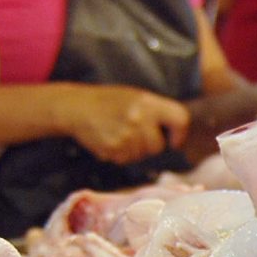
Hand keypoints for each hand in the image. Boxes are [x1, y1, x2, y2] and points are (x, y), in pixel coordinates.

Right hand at [58, 85, 189, 165]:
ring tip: (120, 133)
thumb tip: (178, 132)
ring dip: (135, 149)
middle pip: (158, 145)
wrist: (77, 107)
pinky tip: (111, 139)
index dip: (180, 133)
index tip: (174, 139)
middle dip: (151, 144)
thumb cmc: (109, 102)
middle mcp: (138, 118)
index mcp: (147, 102)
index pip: (180, 119)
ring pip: (142, 155)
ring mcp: (125, 136)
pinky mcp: (112, 149)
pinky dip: (121, 153)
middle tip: (136, 133)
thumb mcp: (136, 97)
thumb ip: (157, 111)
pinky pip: (126, 159)